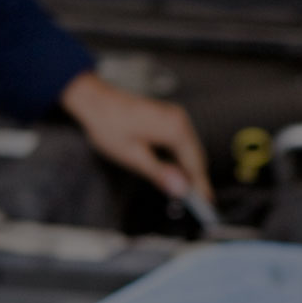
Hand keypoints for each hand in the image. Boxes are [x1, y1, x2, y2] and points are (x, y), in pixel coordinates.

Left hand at [58, 71, 211, 199]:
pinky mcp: (169, 117)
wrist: (95, 100)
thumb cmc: (109, 125)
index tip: (206, 203)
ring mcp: (175, 116)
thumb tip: (181, 189)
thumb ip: (159, 174)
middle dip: (196, 178)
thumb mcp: (132, 156)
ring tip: (185, 190)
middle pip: (196, 156)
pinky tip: (175, 170)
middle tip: (196, 202)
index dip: (201, 185)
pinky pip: (182, 141)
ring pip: (190, 149)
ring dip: (188, 169)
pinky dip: (181, 157)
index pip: (195, 163)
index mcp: (175, 129)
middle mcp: (180, 120)